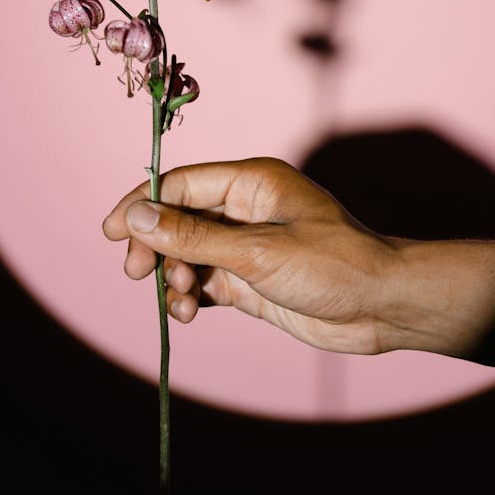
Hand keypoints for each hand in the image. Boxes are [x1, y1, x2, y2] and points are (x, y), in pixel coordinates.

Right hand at [102, 156, 494, 356]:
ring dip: (174, 276)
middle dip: (155, 246)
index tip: (111, 233)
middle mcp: (245, 208)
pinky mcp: (251, 279)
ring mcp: (247, 245)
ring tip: (181, 303)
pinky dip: (190, 296)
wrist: (383, 307)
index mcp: (251, 181)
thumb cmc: (333, 265)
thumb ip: (193, 236)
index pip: (181, 183)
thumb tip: (135, 217)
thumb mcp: (256, 252)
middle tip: (140, 275)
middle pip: (177, 218)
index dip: (142, 204)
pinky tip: (190, 313)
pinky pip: (204, 281)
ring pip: (187, 253)